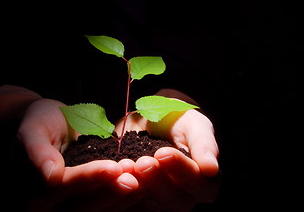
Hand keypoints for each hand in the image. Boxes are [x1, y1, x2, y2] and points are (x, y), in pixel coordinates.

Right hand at [17, 98, 139, 210]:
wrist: (49, 126)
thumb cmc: (38, 123)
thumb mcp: (33, 130)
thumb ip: (38, 152)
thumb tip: (50, 177)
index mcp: (32, 191)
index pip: (63, 187)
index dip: (89, 178)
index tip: (114, 166)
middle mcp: (50, 206)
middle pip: (82, 206)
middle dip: (111, 191)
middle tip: (135, 176)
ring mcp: (69, 206)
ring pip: (98, 210)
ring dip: (122, 197)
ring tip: (144, 179)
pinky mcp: (86, 201)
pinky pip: (107, 206)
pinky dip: (125, 198)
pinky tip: (145, 186)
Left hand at [114, 89, 219, 210]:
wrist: (149, 122)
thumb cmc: (177, 122)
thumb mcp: (193, 124)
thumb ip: (203, 144)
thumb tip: (211, 168)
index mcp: (203, 180)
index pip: (199, 184)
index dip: (181, 170)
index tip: (163, 152)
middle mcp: (183, 196)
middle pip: (175, 200)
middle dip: (157, 180)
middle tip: (143, 162)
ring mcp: (158, 201)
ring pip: (150, 204)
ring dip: (137, 187)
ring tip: (126, 167)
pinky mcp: (136, 201)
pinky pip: (128, 203)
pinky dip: (120, 189)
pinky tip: (115, 172)